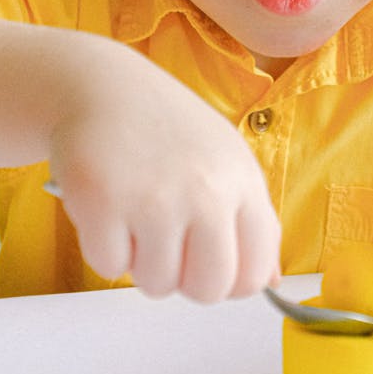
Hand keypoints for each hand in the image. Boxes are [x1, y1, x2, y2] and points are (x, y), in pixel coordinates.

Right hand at [48, 37, 280, 301]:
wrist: (103, 84)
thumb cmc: (165, 126)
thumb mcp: (225, 159)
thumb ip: (250, 220)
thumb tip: (270, 281)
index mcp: (243, 181)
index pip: (255, 273)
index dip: (227, 282)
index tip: (205, 264)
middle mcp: (207, 190)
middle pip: (208, 290)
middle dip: (183, 280)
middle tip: (165, 243)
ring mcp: (155, 197)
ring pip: (157, 284)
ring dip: (140, 261)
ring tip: (134, 213)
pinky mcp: (104, 201)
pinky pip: (109, 266)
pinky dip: (102, 247)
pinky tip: (108, 206)